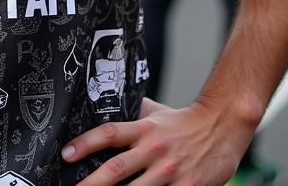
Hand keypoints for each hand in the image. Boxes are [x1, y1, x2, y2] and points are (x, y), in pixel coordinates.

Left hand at [61, 97, 250, 185]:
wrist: (221, 126)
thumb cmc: (184, 122)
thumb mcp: (157, 112)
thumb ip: (134, 113)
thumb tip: (107, 108)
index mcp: (144, 128)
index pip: (109, 133)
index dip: (85, 143)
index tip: (66, 154)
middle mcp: (154, 149)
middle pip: (116, 168)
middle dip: (92, 182)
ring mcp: (170, 171)